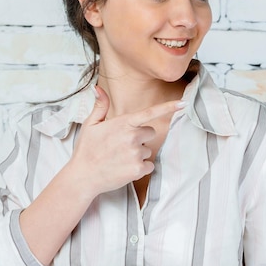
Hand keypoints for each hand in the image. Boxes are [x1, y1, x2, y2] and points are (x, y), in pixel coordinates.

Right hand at [68, 85, 182, 196]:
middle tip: (122, 145)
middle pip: (151, 133)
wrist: (83, 177)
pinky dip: (140, 168)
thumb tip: (98, 89)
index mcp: (123, 123)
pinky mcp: (138, 169)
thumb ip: (100, 106)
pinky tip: (124, 168)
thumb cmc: (86, 150)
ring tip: (119, 158)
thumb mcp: (90, 125)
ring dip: (138, 154)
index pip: (150, 113)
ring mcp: (136, 153)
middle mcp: (132, 137)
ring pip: (148, 150)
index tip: (183, 103)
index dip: (168, 107)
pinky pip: (149, 165)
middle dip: (141, 138)